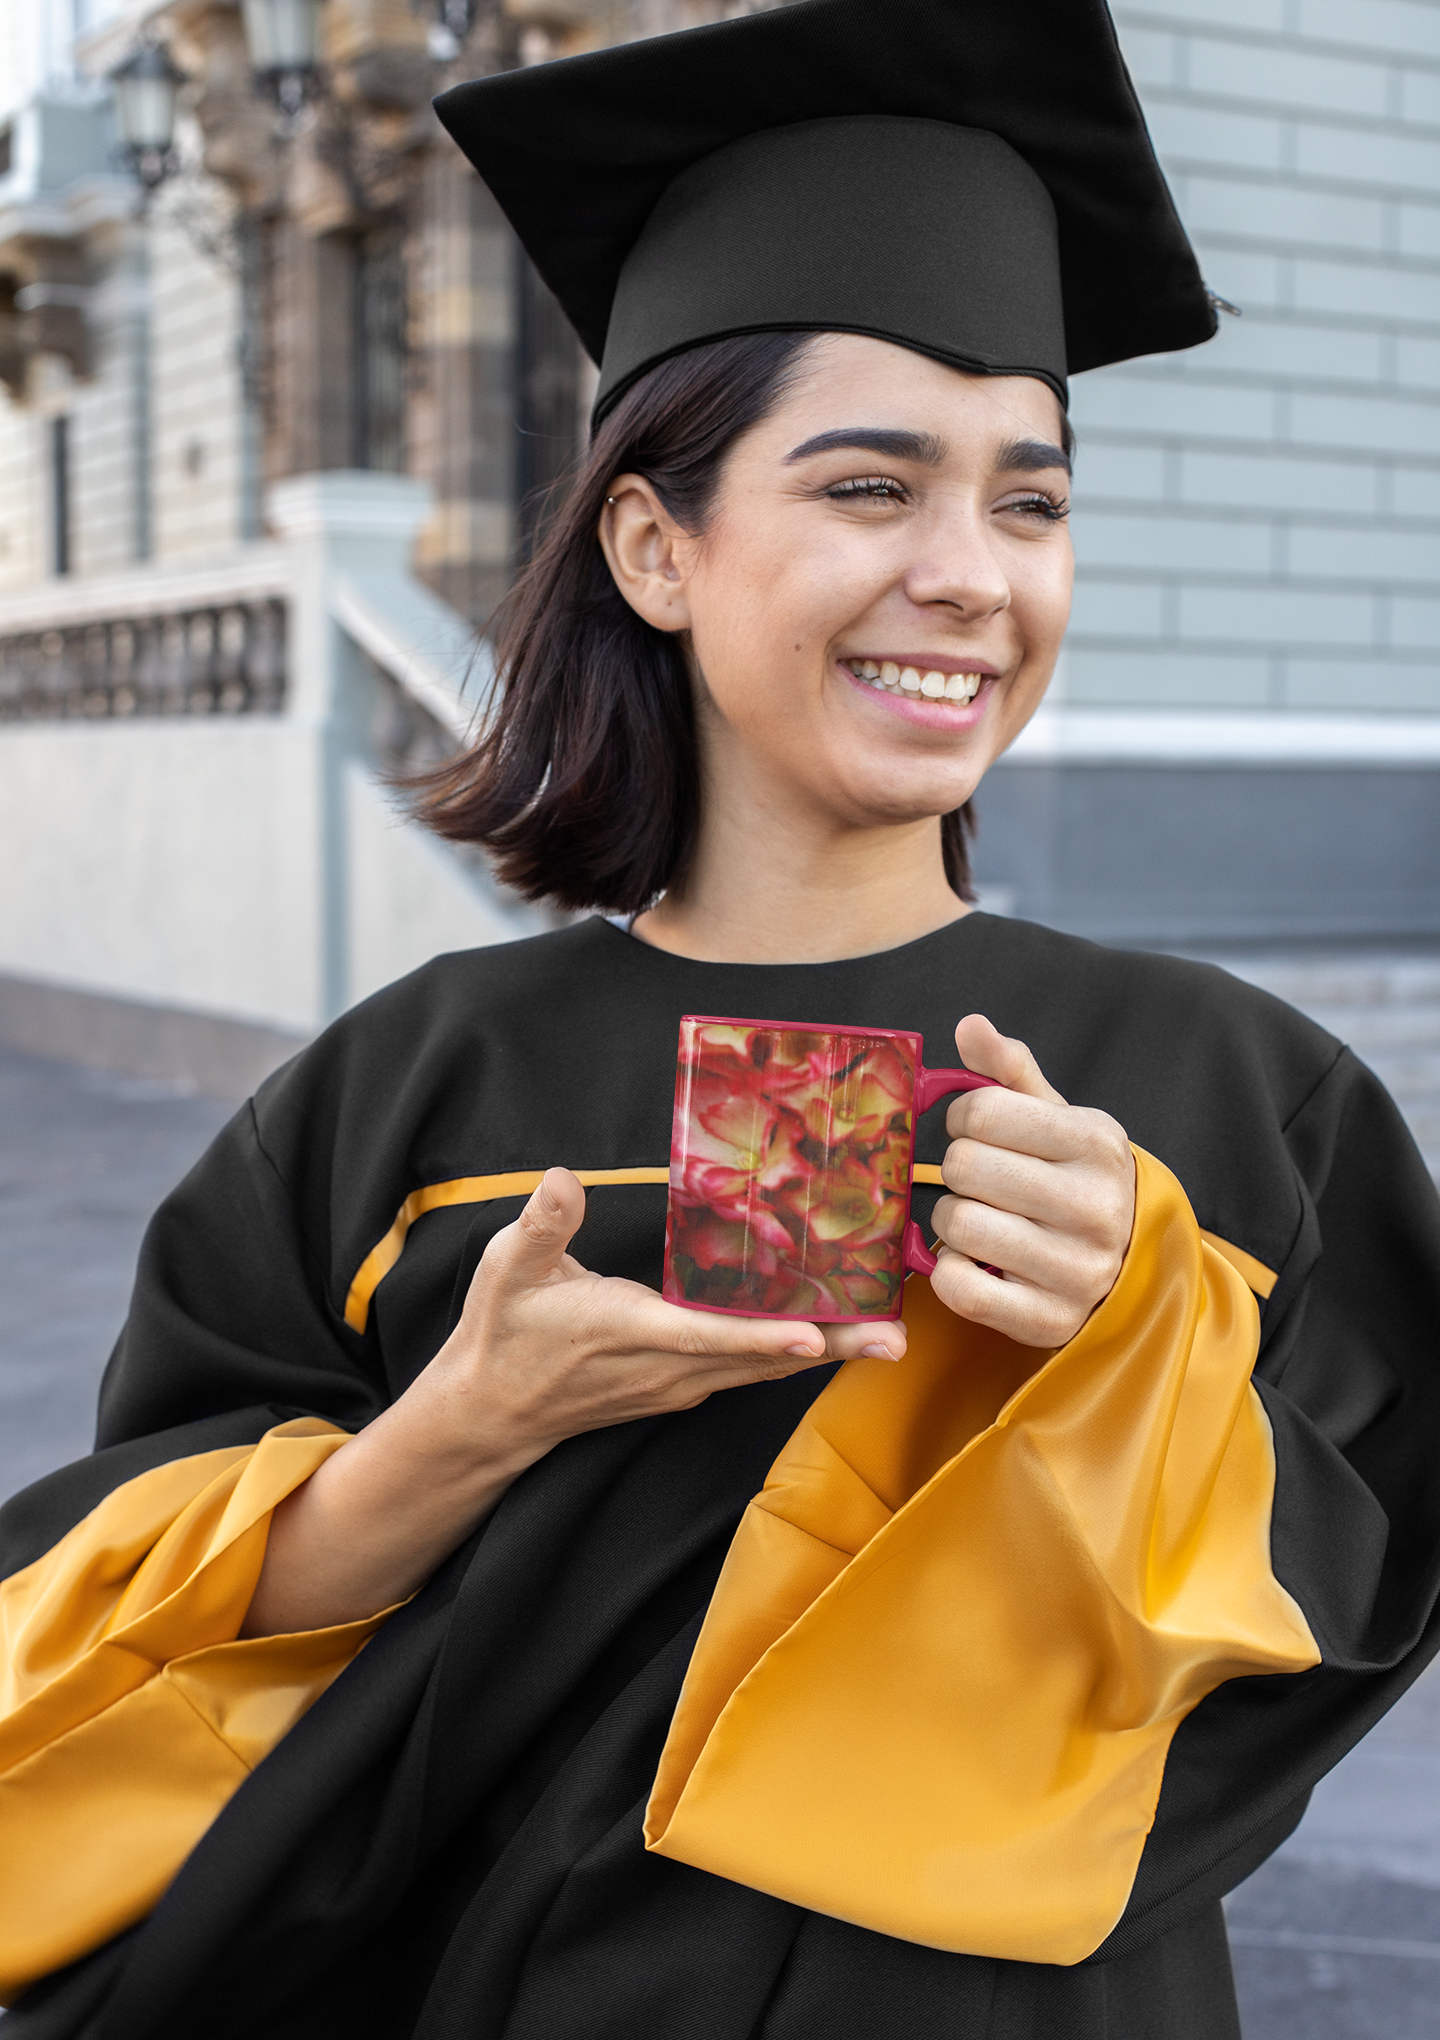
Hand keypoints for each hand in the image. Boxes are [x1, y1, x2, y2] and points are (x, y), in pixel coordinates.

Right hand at [244, 1171, 901, 1634]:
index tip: (814, 1336)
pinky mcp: (681, 1384)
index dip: (764, 1337)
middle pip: (762, 1359)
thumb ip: (542, 1226)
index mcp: (635, 1332)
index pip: (711, 1337)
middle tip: (895, 1337)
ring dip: (824, 1352)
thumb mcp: (508, 1271)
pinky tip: (829, 1334)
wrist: (490, 1413)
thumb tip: (561, 1180)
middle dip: (830, 1346)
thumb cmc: (503, 1335)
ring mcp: (680, 1382)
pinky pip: (748, 1369)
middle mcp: (670, 1366)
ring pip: (763, 1368)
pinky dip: (791, 1353)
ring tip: (886, 1335)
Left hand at [929, 1015, 1134, 1348]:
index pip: (983, 1111)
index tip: (975, 1131)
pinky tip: (976, 1261)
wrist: (1128, 1265)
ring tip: (978, 1218)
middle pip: (964, 1166)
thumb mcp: (1058, 1120)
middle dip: (955, 1169)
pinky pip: (959, 1287)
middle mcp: (1094, 1206)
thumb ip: (1011, 1072)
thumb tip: (970, 1025)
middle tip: (976, 1179)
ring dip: (950, 1219)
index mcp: (1095, 1143)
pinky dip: (951, 1272)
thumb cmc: (1075, 1179)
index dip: (962, 1117)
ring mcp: (1076, 1268)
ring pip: (958, 1224)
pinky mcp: (1049, 1319)